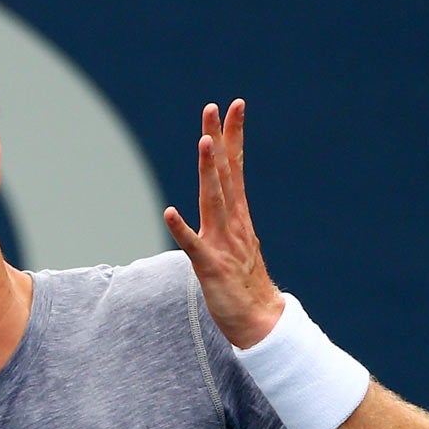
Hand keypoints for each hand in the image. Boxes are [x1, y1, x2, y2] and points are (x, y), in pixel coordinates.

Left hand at [163, 99, 285, 348]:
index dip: (233, 137)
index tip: (233, 106)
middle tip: (213, 108)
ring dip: (209, 171)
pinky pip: (192, 245)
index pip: (235, 168)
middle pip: (225, 174)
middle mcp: (233, 223)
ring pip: (214, 200)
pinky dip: (181, 228)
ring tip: (204, 143)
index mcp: (237, 216)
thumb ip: (227, 218)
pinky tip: (168, 211)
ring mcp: (223, 243)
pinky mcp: (210, 266)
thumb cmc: (244, 283)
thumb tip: (223, 197)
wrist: (260, 321)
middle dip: (219, 140)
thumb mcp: (235, 242)